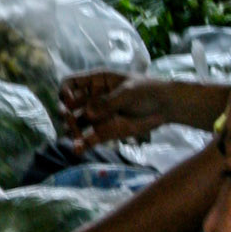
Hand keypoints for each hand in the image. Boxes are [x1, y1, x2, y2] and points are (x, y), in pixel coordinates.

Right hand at [59, 70, 175, 146]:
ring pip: (76, 123)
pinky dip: (81, 144)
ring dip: (72, 130)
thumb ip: (108, 103)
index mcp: (96, 82)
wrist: (166, 107)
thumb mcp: (129, 92)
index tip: (69, 101)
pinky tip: (77, 149)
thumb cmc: (148, 91)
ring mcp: (97, 116)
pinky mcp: (104, 131)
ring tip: (76, 137)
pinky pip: (88, 138)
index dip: (65, 91)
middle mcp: (92, 98)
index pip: (70, 83)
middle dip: (65, 113)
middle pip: (69, 105)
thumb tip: (88, 113)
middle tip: (70, 121)